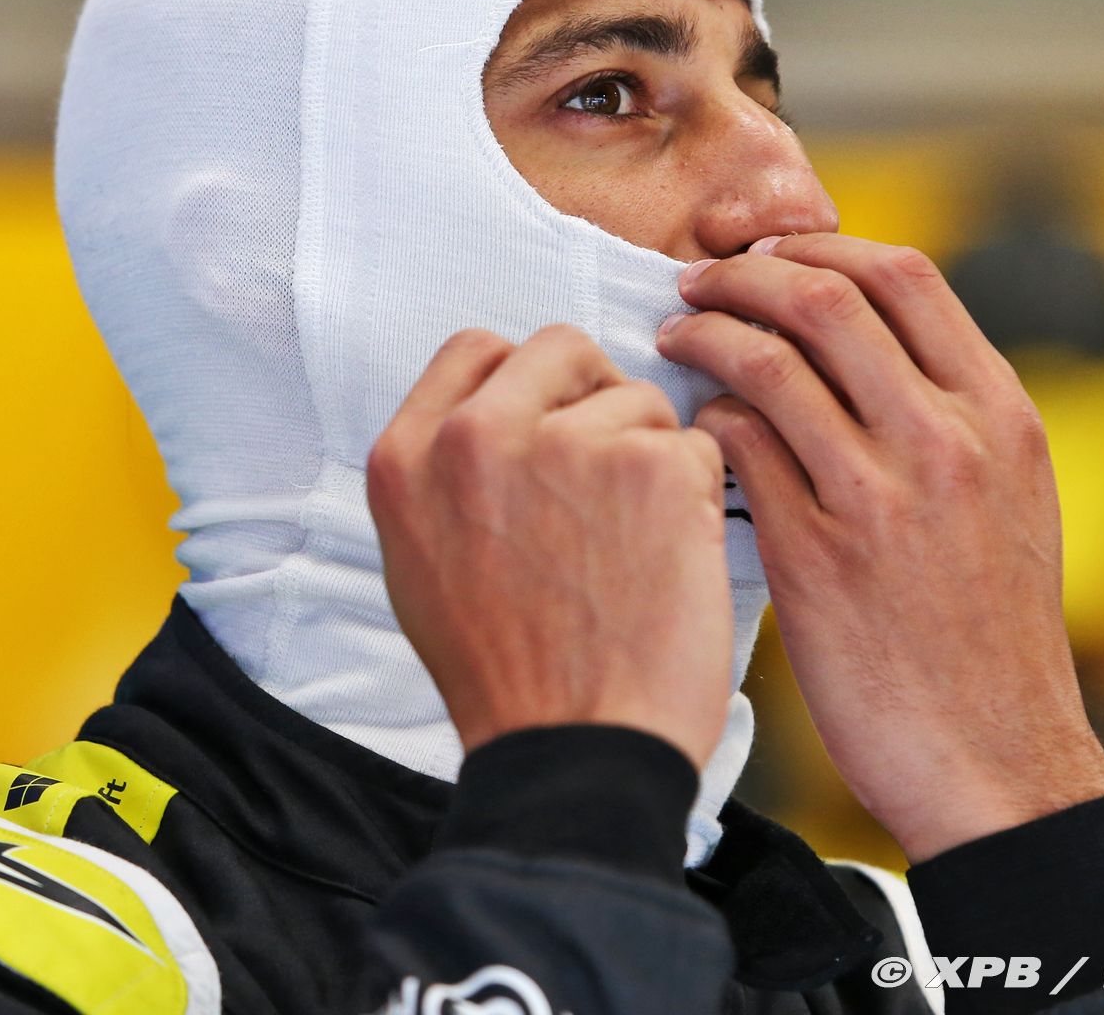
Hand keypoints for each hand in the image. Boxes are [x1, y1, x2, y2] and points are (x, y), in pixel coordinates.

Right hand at [367, 325, 733, 768]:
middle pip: (563, 350)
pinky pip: (694, 444)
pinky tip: (668, 561)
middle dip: (594, 402)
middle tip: (607, 483)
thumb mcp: (423, 565)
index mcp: (408, 458)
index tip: (550, 425)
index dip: (526, 382)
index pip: (477, 349)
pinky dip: (695, 495)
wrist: (577, 754)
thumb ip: (448, 473)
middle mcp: (476, 437)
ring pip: (637, 399)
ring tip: (629, 548)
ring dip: (648, 457)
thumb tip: (506, 412)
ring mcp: (565, 444)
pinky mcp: (650, 465)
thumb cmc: (509, 679)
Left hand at [656, 234, 1103, 859]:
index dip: (821, 245)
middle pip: (826, 298)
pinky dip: (705, 417)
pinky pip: (738, 446)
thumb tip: (870, 338)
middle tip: (699, 281)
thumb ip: (956, 414)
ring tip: (675, 335)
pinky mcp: (817, 558)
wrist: (997, 758)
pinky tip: (689, 425)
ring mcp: (881, 497)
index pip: (904, 274)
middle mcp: (947, 441)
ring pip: (769, 362)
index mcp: (1001, 414)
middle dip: (746, 275)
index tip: (771, 256)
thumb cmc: (994, 631)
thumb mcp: (1014, 498)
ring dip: (707, 333)